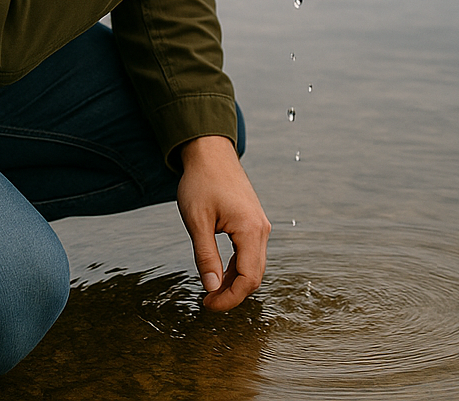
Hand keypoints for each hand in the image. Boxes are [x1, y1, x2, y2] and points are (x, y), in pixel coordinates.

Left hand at [176, 135, 270, 311]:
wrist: (210, 153)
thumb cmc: (201, 182)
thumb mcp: (197, 221)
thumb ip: (205, 256)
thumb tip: (211, 288)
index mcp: (250, 229)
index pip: (248, 278)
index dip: (229, 299)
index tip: (207, 305)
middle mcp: (261, 229)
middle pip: (254, 276)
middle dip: (232, 294)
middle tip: (207, 302)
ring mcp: (259, 225)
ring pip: (253, 266)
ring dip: (235, 282)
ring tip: (210, 291)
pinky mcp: (253, 222)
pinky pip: (250, 253)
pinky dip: (237, 268)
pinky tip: (219, 273)